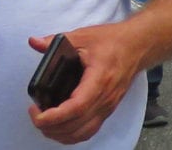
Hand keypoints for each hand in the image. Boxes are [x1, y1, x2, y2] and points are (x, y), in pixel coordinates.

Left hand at [28, 23, 143, 143]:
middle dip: (50, 127)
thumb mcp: (83, 36)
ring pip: (82, 133)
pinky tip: (61, 128)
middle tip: (35, 114)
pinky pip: (89, 131)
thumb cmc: (113, 40)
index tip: (36, 113)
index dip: (54, 116)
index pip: (76, 107)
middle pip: (76, 125)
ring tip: (44, 122)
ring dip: (60, 134)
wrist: (137, 46)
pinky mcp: (108, 109)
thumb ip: (56, 40)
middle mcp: (105, 98)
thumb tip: (34, 42)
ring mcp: (108, 106)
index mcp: (99, 79)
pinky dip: (72, 135)